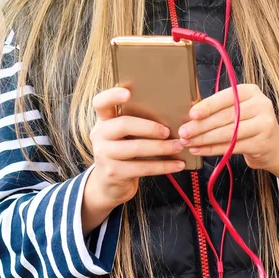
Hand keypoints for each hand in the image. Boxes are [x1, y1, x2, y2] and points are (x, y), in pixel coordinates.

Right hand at [88, 87, 184, 208]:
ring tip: (179, 146)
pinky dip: (163, 166)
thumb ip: (136, 121)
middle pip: (123, 124)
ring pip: (135, 148)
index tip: (128, 93)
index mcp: (104, 120)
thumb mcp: (124, 134)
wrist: (110, 185)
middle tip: (168, 130)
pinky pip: (142, 168)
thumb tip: (170, 111)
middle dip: (149, 127)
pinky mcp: (113, 173)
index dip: (112, 96)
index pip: (101, 103)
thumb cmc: (125, 151)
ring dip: (161, 147)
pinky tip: (178, 164)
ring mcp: (104, 155)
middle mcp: (100, 135)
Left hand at [177, 84, 278, 169]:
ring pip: (228, 133)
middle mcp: (260, 105)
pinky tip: (199, 150)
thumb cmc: (248, 122)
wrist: (274, 144)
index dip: (208, 106)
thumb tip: (191, 115)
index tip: (192, 114)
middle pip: (225, 117)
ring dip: (204, 139)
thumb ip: (219, 108)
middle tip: (184, 132)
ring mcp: (264, 124)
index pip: (226, 98)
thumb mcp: (238, 108)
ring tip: (188, 142)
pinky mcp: (262, 143)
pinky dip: (212, 149)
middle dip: (201, 126)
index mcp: (250, 91)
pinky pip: (231, 147)